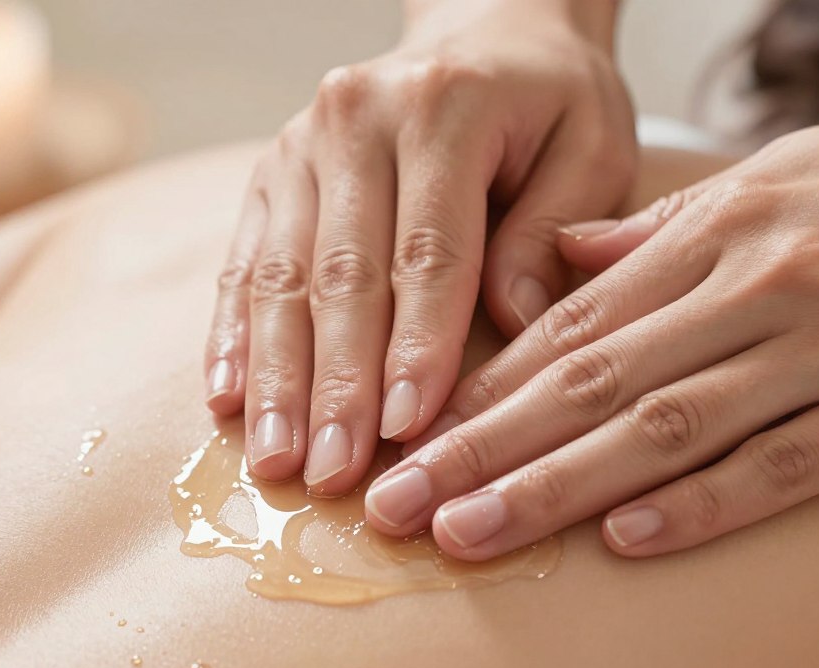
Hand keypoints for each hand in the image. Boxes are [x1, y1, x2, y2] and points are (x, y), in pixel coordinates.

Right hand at [202, 0, 635, 496]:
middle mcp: (356, 118)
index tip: (409, 430)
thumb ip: (556, 228)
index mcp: (443, 107)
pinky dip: (233, 337)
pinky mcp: (272, 174)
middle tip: (334, 474)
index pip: (429, 250)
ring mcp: (300, 144)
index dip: (417, 347)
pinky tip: (226, 401)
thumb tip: (513, 320)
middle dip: (336, 385)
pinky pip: (243, 263)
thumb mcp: (591, 146)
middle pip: (343, 274)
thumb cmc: (549, 101)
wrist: (483, 32)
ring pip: (281, 277)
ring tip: (276, 462)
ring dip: (277, 378)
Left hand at [364, 102, 818, 559]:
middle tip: (403, 503)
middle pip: (596, 384)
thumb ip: (662, 230)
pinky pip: (786, 468)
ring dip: (560, 487)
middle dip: (486, 448)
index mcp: (719, 234)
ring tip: (474, 532)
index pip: (575, 323)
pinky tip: (627, 540)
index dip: (487, 388)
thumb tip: (564, 258)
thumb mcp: (773, 175)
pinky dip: (705, 506)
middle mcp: (758, 292)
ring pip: (670, 429)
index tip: (417, 436)